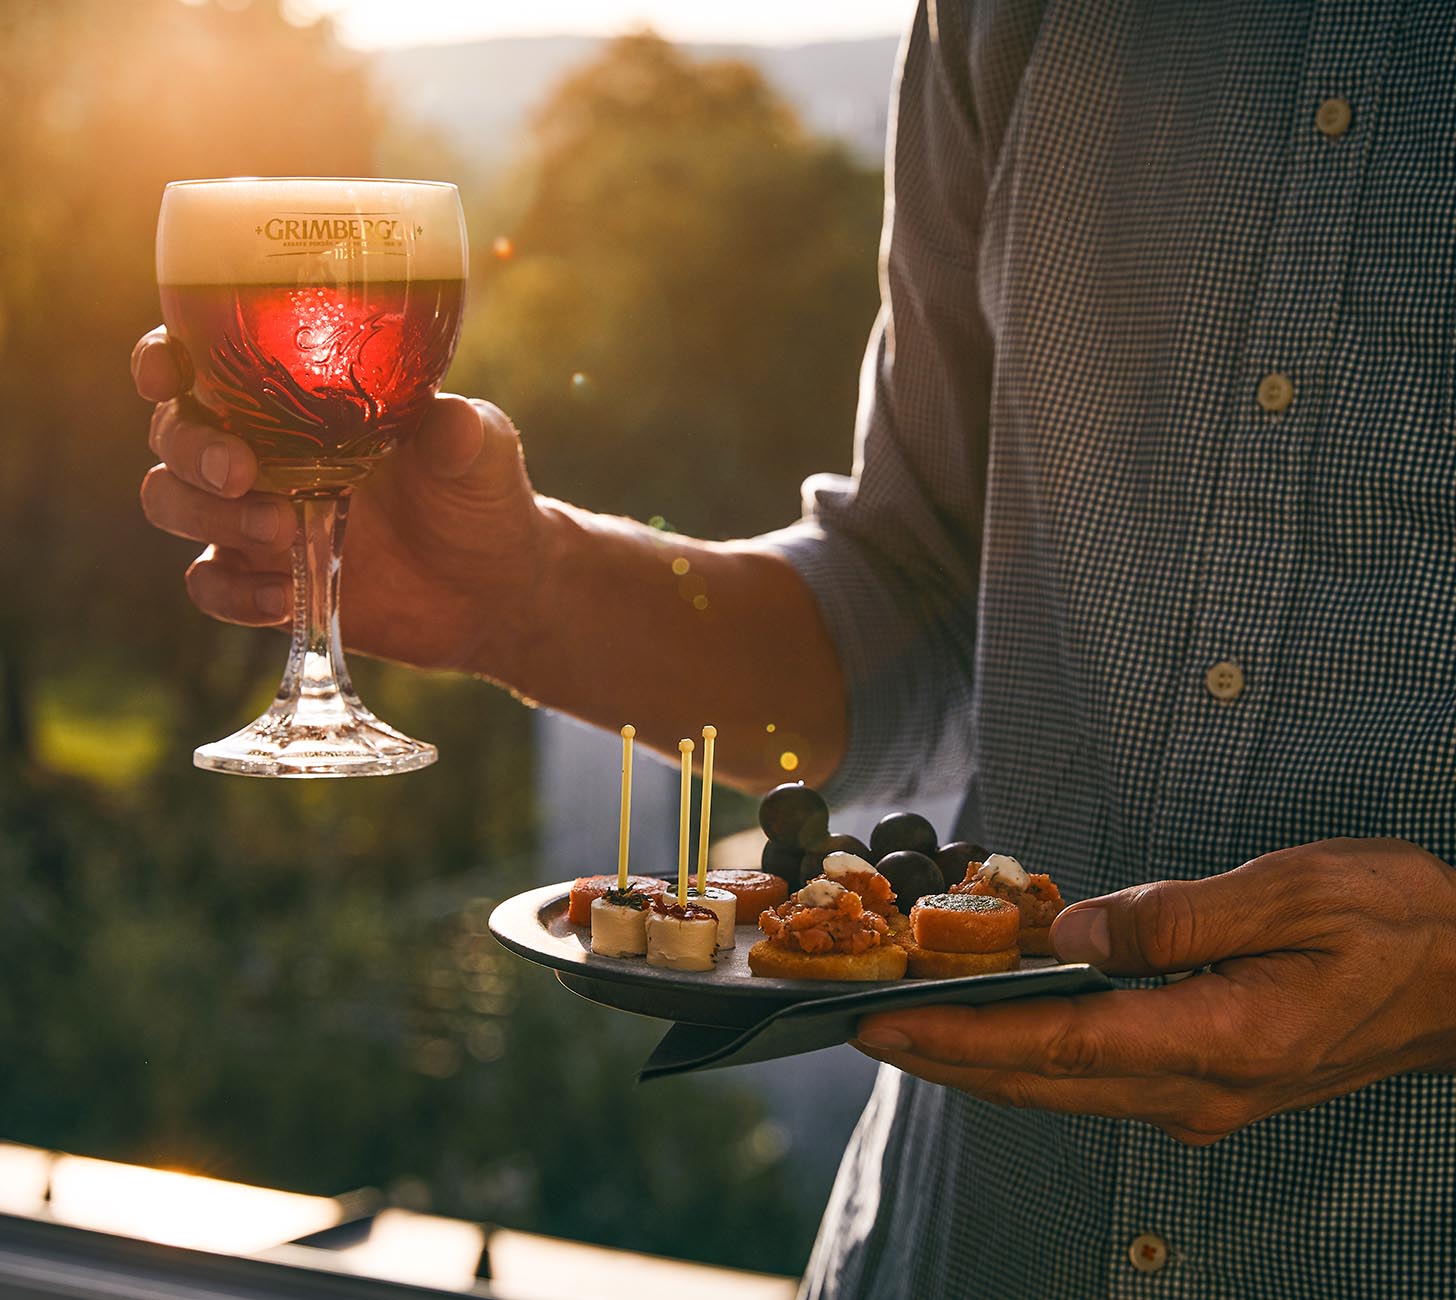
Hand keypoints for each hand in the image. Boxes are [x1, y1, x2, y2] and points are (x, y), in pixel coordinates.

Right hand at [133, 327, 545, 678]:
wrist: (496, 588)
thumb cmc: (481, 496)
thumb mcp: (483, 454)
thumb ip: (463, 433)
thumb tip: (449, 420)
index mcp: (298, 398)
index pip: (205, 363)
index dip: (166, 358)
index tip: (168, 371)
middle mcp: (263, 451)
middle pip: (175, 434)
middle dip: (191, 449)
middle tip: (242, 473)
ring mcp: (256, 518)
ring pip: (174, 502)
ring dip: (208, 516)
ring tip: (281, 531)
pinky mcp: (266, 581)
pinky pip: (209, 585)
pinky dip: (230, 594)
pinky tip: (282, 599)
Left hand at [855, 838, 1455, 1143]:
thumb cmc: (1396, 924)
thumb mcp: (1293, 893)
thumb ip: (1176, 916)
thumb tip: (1075, 930)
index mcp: (1217, 1041)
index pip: (1055, 1045)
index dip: (958, 1037)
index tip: (881, 1024)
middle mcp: (1199, 1088)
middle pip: (1041, 1081)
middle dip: (944, 1057)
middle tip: (863, 1027)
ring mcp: (1203, 1096)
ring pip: (1062, 1088)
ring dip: (980, 1059)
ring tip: (907, 1024)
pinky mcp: (1206, 1082)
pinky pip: (1094, 1075)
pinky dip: (1032, 1052)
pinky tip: (999, 1021)